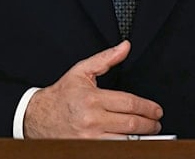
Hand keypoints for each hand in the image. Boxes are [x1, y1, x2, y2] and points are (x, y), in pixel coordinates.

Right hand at [23, 40, 163, 138]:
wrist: (37, 118)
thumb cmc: (61, 95)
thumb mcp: (81, 71)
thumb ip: (106, 59)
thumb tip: (125, 47)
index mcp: (92, 99)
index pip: (129, 103)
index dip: (148, 107)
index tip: (157, 110)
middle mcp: (91, 120)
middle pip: (131, 124)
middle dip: (149, 124)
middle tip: (156, 123)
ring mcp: (89, 138)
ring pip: (125, 141)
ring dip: (141, 138)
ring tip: (149, 133)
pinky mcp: (86, 149)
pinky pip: (113, 149)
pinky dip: (126, 146)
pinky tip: (132, 142)